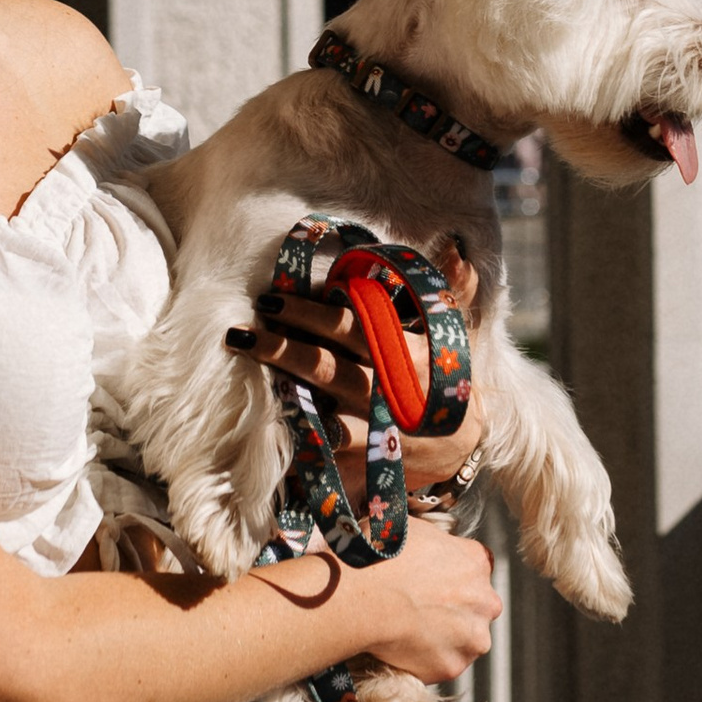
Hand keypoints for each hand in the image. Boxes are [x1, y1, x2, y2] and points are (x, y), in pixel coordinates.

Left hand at [229, 243, 485, 502]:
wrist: (462, 449)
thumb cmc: (449, 378)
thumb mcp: (458, 332)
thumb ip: (454, 287)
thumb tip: (454, 245)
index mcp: (408, 352)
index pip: (351, 327)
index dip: (309, 313)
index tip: (272, 298)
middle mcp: (387, 388)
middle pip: (322, 365)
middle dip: (278, 346)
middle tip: (240, 330)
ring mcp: (371, 426)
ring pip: (316, 403)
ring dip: (276, 384)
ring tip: (244, 367)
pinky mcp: (361, 457)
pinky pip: (319, 440)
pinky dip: (293, 426)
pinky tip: (262, 413)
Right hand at [357, 522, 497, 684]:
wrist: (361, 597)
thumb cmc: (378, 558)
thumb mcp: (409, 528)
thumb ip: (433, 540)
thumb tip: (425, 544)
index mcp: (475, 562)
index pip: (474, 570)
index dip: (451, 576)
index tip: (432, 582)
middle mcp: (484, 601)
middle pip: (476, 607)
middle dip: (455, 609)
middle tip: (420, 608)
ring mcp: (471, 637)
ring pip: (465, 639)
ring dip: (446, 637)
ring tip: (410, 630)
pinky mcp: (453, 666)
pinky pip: (443, 663)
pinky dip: (427, 659)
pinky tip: (404, 647)